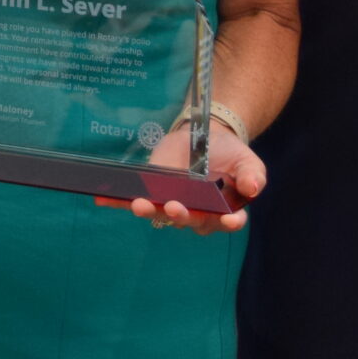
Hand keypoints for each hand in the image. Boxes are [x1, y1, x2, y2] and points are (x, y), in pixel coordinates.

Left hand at [94, 121, 263, 233]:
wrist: (205, 136)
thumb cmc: (230, 154)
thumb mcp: (246, 160)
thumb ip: (252, 175)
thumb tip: (253, 188)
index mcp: (225, 210)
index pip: (229, 222)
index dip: (228, 222)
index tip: (227, 218)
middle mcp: (198, 213)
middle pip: (191, 220)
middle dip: (182, 215)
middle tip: (175, 207)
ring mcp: (174, 203)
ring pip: (162, 214)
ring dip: (150, 211)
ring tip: (140, 204)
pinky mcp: (154, 192)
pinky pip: (136, 200)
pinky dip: (120, 200)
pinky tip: (104, 198)